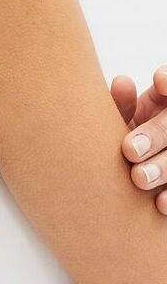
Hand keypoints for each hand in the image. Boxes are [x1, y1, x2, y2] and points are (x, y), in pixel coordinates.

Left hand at [111, 66, 166, 213]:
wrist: (125, 181)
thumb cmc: (120, 142)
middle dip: (157, 134)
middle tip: (130, 150)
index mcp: (164, 100)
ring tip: (138, 178)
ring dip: (164, 167)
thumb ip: (122, 106)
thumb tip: (122, 82)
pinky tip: (159, 203)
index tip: (158, 80)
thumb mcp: (121, 123)